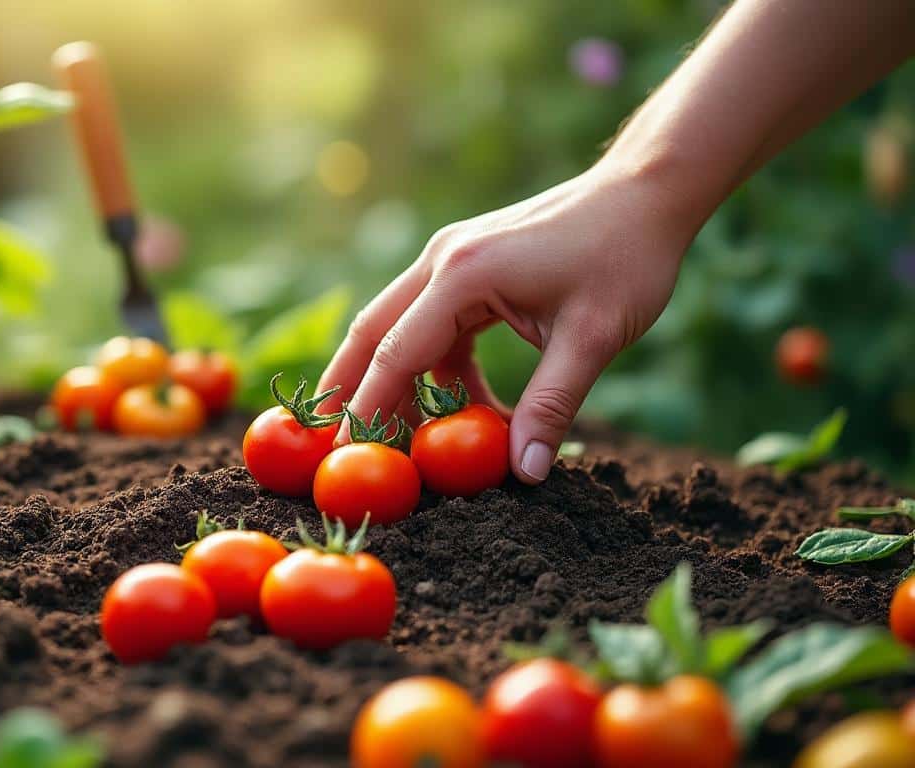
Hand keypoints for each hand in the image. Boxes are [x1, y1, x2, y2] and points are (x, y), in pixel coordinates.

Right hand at [319, 161, 697, 483]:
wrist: (644, 192)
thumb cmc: (625, 256)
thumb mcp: (592, 337)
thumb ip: (551, 406)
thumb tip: (524, 472)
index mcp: (463, 275)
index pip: (396, 352)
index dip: (368, 407)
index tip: (346, 452)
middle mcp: (442, 260)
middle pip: (371, 331)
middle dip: (348, 388)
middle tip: (327, 441)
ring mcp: (451, 257)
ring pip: (397, 326)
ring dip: (396, 380)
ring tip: (401, 435)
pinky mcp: (468, 263)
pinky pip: (433, 322)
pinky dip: (436, 365)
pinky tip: (464, 401)